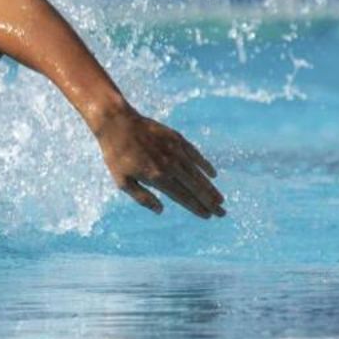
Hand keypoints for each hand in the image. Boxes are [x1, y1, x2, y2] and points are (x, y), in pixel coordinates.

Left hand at [93, 105, 224, 218]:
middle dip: (209, 201)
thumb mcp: (122, 181)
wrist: (117, 122)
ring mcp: (175, 150)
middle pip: (194, 187)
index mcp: (157, 177)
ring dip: (210, 187)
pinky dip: (204, 165)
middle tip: (222, 213)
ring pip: (198, 173)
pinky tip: (212, 174)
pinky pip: (195, 154)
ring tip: (220, 199)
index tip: (208, 216)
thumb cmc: (116, 154)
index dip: (196, 207)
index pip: (182, 197)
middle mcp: (170, 165)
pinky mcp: (176, 138)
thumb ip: (142, 197)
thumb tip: (160, 211)